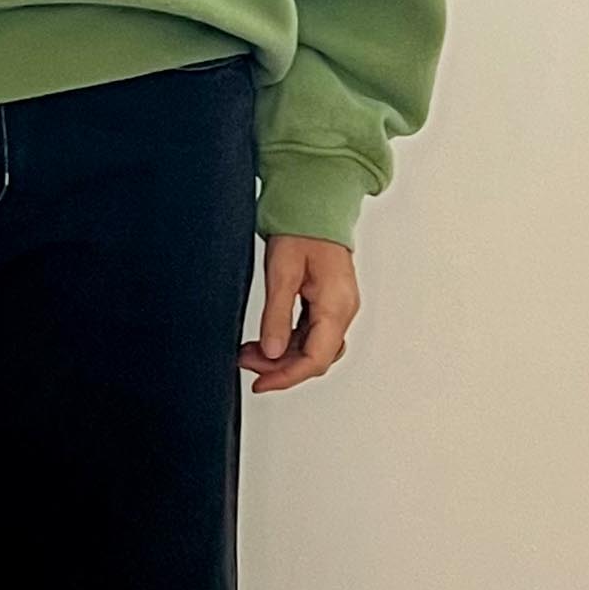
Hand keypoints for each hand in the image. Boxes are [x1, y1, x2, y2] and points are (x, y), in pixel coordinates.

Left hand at [238, 233, 357, 392]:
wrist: (315, 205)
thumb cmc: (301, 231)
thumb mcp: (282, 272)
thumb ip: (277, 315)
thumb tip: (270, 352)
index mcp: (336, 305)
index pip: (316, 359)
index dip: (286, 377)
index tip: (259, 384)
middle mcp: (343, 311)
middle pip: (315, 358)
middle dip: (280, 367)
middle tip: (245, 362)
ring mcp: (338, 308)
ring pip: (313, 348)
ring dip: (282, 356)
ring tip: (249, 352)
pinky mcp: (329, 303)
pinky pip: (311, 334)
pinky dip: (288, 342)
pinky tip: (266, 341)